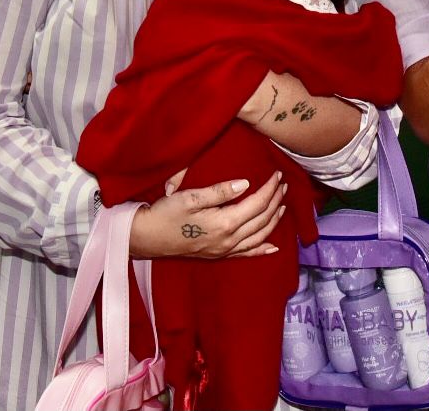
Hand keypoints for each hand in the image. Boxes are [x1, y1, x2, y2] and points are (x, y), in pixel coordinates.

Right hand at [128, 172, 286, 258]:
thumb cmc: (165, 214)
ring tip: (282, 205)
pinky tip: (273, 247)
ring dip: (273, 220)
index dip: (270, 188)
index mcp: (224, 224)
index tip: (277, 174)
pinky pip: (247, 254)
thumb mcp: (190, 197)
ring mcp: (224, 250)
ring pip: (259, 236)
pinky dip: (262, 249)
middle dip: (275, 201)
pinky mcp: (218, 255)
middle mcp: (229, 240)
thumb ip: (219, 191)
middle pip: (262, 219)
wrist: (145, 238)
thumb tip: (245, 184)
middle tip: (283, 184)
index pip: (257, 204)